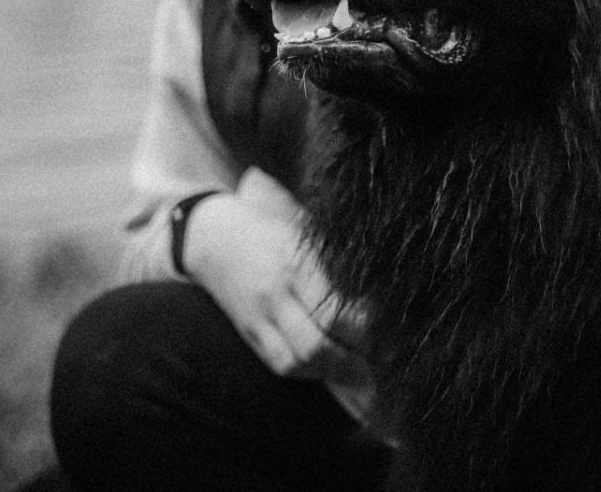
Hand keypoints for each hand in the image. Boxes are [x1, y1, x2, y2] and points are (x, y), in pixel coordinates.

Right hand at [184, 167, 374, 410]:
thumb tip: (380, 282)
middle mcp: (275, 294)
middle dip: (352, 362)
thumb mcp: (305, 229)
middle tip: (380, 363)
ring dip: (332, 374)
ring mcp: (258, 317)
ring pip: (296, 362)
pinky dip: (307, 372)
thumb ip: (336, 257)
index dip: (364, 331)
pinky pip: (278, 363)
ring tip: (360, 375)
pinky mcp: (248, 332)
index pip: (333, 311)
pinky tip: (328, 370)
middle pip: (315, 345)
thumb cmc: (270, 225)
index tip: (387, 331)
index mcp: (295, 263)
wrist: (213, 236)